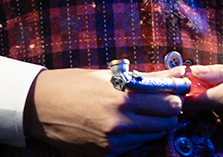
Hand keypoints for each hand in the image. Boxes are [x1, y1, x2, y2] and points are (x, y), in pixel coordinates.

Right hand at [24, 67, 183, 155]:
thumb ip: (150, 78)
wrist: (40, 106)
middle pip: (167, 121)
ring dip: (151, 123)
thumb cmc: (75, 84)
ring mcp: (113, 142)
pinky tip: (121, 123)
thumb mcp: (112, 75)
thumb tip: (181, 72)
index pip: (170, 102)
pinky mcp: (106, 154)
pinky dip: (135, 135)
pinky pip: (135, 146)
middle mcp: (120, 122)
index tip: (174, 90)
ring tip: (135, 111)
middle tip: (157, 101)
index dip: (175, 95)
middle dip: (167, 111)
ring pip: (153, 135)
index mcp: (122, 97)